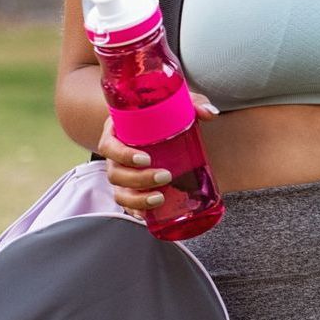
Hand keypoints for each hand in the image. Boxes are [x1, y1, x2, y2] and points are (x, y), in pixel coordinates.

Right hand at [97, 93, 218, 212]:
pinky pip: (128, 204)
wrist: (154, 123)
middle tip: (165, 176)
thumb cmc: (162, 112)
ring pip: (119, 193)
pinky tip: (151, 215)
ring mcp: (122, 174)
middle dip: (138, 180)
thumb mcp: (176, 103)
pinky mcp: (132, 187)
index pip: (109, 146)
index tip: (146, 158)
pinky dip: (137, 211)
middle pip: (115, 173)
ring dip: (137, 199)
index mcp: (117, 132)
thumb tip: (210, 113)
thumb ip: (193, 103)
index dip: (123, 155)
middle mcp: (115, 156)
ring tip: (160, 198)